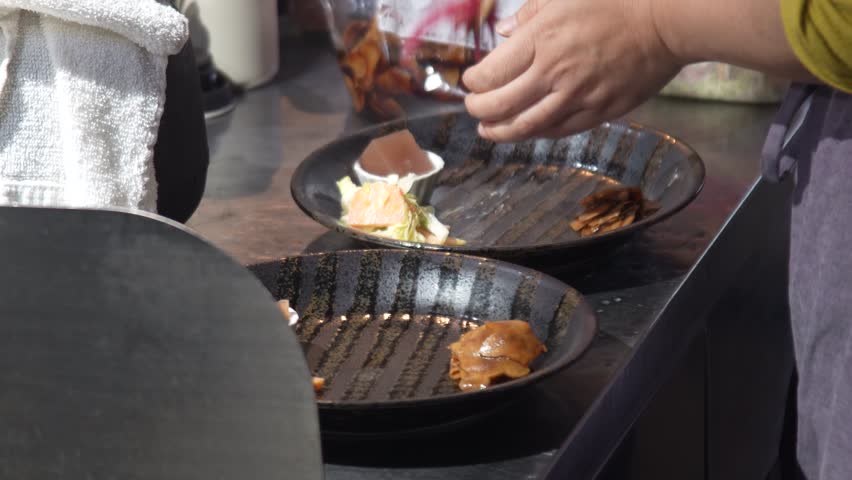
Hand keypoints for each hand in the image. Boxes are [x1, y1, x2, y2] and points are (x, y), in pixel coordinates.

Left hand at [463, 0, 682, 141]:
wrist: (665, 23)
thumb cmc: (616, 2)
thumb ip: (529, 15)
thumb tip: (504, 33)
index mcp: (542, 40)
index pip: (490, 74)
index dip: (474, 82)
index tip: (471, 80)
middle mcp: (554, 73)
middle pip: (500, 105)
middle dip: (479, 110)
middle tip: (473, 108)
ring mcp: (577, 97)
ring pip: (526, 126)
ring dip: (501, 131)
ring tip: (489, 130)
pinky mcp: (599, 112)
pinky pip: (558, 131)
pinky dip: (536, 133)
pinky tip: (527, 130)